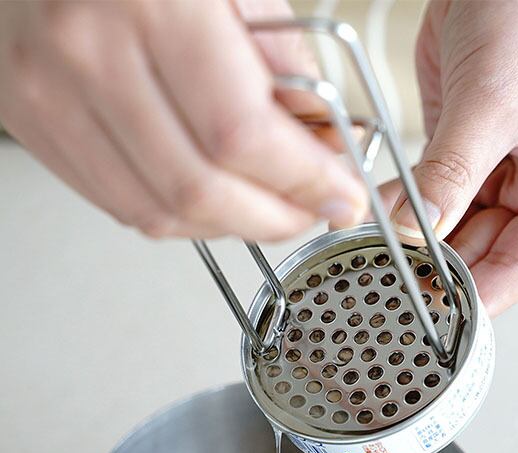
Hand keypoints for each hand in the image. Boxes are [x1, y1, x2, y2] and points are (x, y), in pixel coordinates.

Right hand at [0, 0, 366, 240]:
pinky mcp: (36, 127)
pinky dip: (183, 218)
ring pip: (161, 213)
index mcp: (152, 2)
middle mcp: (89, 56)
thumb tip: (321, 140)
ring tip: (266, 209)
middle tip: (309, 211)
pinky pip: (124, 206)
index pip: (242, 134)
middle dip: (273, 219)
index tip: (340, 198)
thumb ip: (281, 59)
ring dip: (230, 226)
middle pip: (201, 190)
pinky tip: (214, 201)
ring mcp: (52, 98)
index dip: (303, 181)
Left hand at [381, 0, 517, 315]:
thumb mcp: (499, 101)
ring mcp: (490, 163)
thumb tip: (416, 227)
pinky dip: (401, 203)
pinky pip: (426, 188)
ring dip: (414, 237)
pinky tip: (377, 215)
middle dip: (438, 266)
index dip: (483, 291)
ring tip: (378, 253)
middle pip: (482, 246)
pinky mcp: (455, 144)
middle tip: (396, 285)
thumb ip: (453, 171)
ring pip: (449, 221)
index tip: (442, 316)